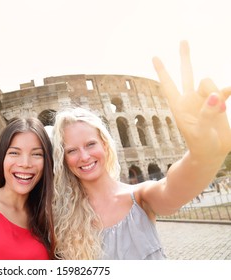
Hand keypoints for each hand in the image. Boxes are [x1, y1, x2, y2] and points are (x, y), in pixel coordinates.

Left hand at [152, 41, 230, 160]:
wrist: (212, 153)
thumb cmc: (200, 145)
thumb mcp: (200, 132)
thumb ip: (207, 113)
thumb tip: (216, 95)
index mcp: (179, 106)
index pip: (168, 84)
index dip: (162, 71)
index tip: (154, 56)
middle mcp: (190, 100)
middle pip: (186, 73)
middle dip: (185, 57)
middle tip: (183, 40)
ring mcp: (204, 100)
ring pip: (208, 82)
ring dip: (214, 93)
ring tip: (218, 113)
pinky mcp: (218, 103)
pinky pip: (224, 90)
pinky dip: (226, 91)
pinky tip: (229, 93)